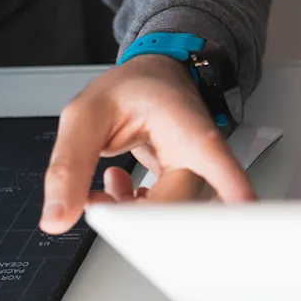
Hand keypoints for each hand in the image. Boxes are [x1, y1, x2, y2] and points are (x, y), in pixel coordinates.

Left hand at [39, 54, 254, 233]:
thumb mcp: (85, 115)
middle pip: (185, 207)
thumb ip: (68, 166)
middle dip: (136, 219)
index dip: (232, 189)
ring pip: (175, 219)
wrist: (154, 81)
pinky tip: (116, 190)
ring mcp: (198, 175)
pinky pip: (168, 217)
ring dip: (133, 216)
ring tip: (100, 194)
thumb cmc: (132, 89)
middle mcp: (202, 157)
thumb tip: (57, 217)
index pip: (213, 160)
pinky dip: (135, 213)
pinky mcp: (187, 189)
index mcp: (186, 127)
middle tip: (96, 205)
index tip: (243, 211)